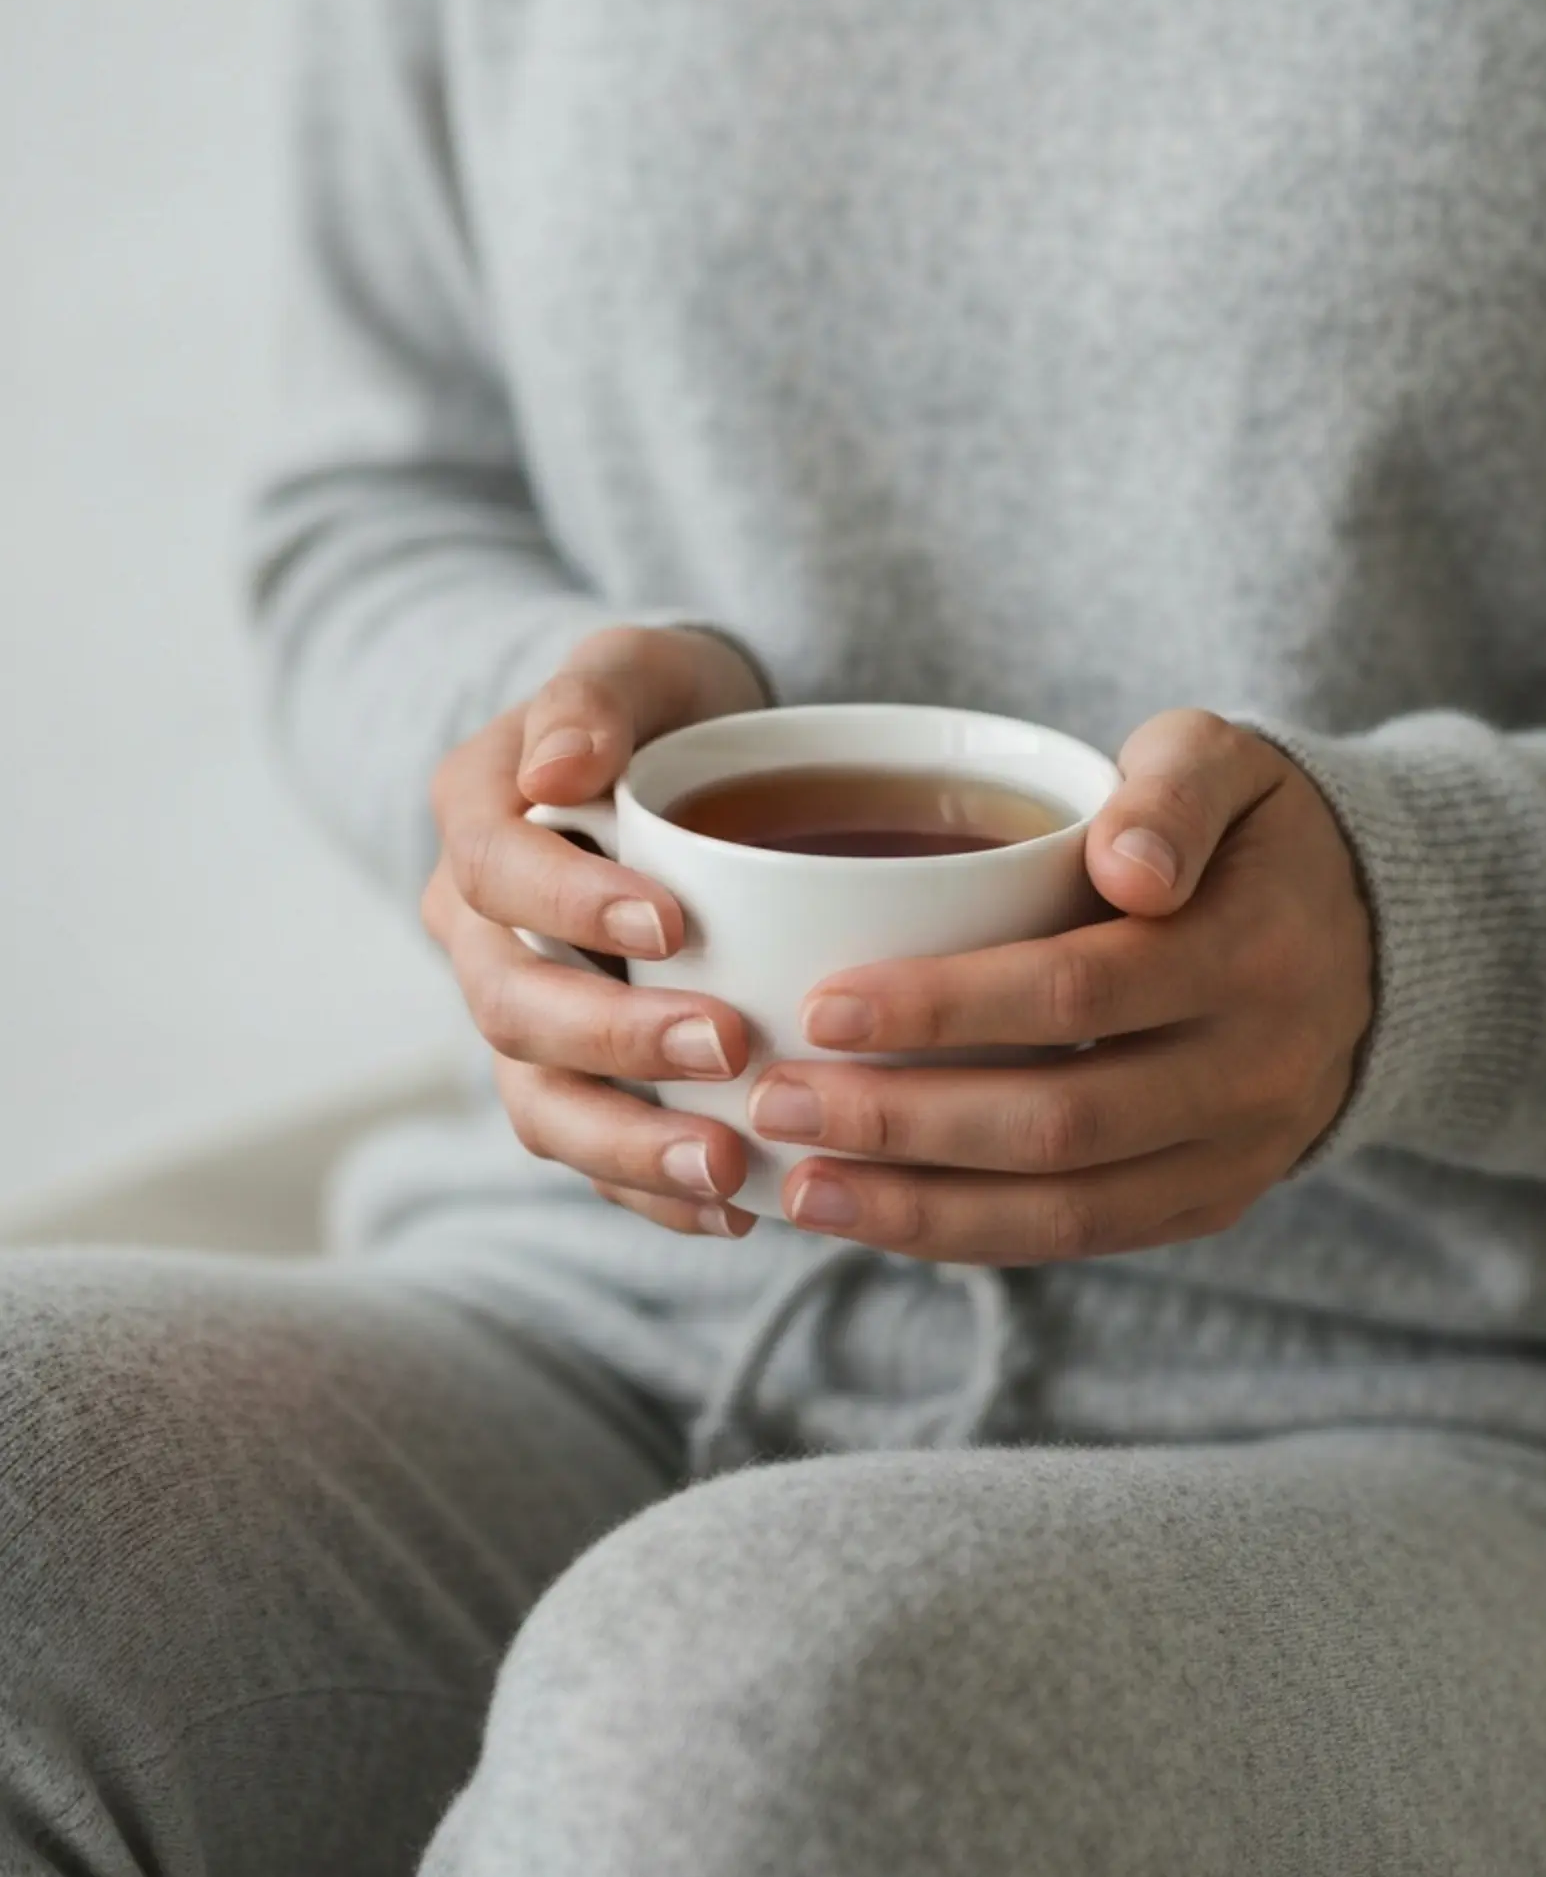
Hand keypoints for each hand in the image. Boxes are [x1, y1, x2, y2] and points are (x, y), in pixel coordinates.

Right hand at [422, 624, 767, 1235]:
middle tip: (727, 1043)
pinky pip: (592, 1153)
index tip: (674, 921)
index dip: (571, 903)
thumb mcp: (637, 667)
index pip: (495, 871)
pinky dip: (653, 1191)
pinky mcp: (575, 1079)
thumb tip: (555, 771)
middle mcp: (477, 930)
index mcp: (478, 821)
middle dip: (614, 1038)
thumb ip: (592, 696)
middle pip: (510, 1006)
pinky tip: (736, 1208)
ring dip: (628, 1146)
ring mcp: (522, 1016)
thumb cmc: (668, 710)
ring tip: (728, 1168)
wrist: (693, 772)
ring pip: (539, 1103)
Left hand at [747, 710, 1373, 1263]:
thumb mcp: (1227, 764)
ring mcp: (1239, 1154)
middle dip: (904, 1123)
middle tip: (776, 1103)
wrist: (1374, 937)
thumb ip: (1175, 790)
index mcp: (1253, 954)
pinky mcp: (1212, 1203)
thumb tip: (1128, 868)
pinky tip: (874, 1218)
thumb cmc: (1247, 832)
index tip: (822, 1005)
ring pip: (1067, 1210)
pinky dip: (972, 1239)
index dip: (945, 1008)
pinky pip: (1084, 1238)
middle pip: (1059, 1122)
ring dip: (921, 1210)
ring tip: (799, 1190)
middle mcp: (1256, 1073)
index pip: (1079, 992)